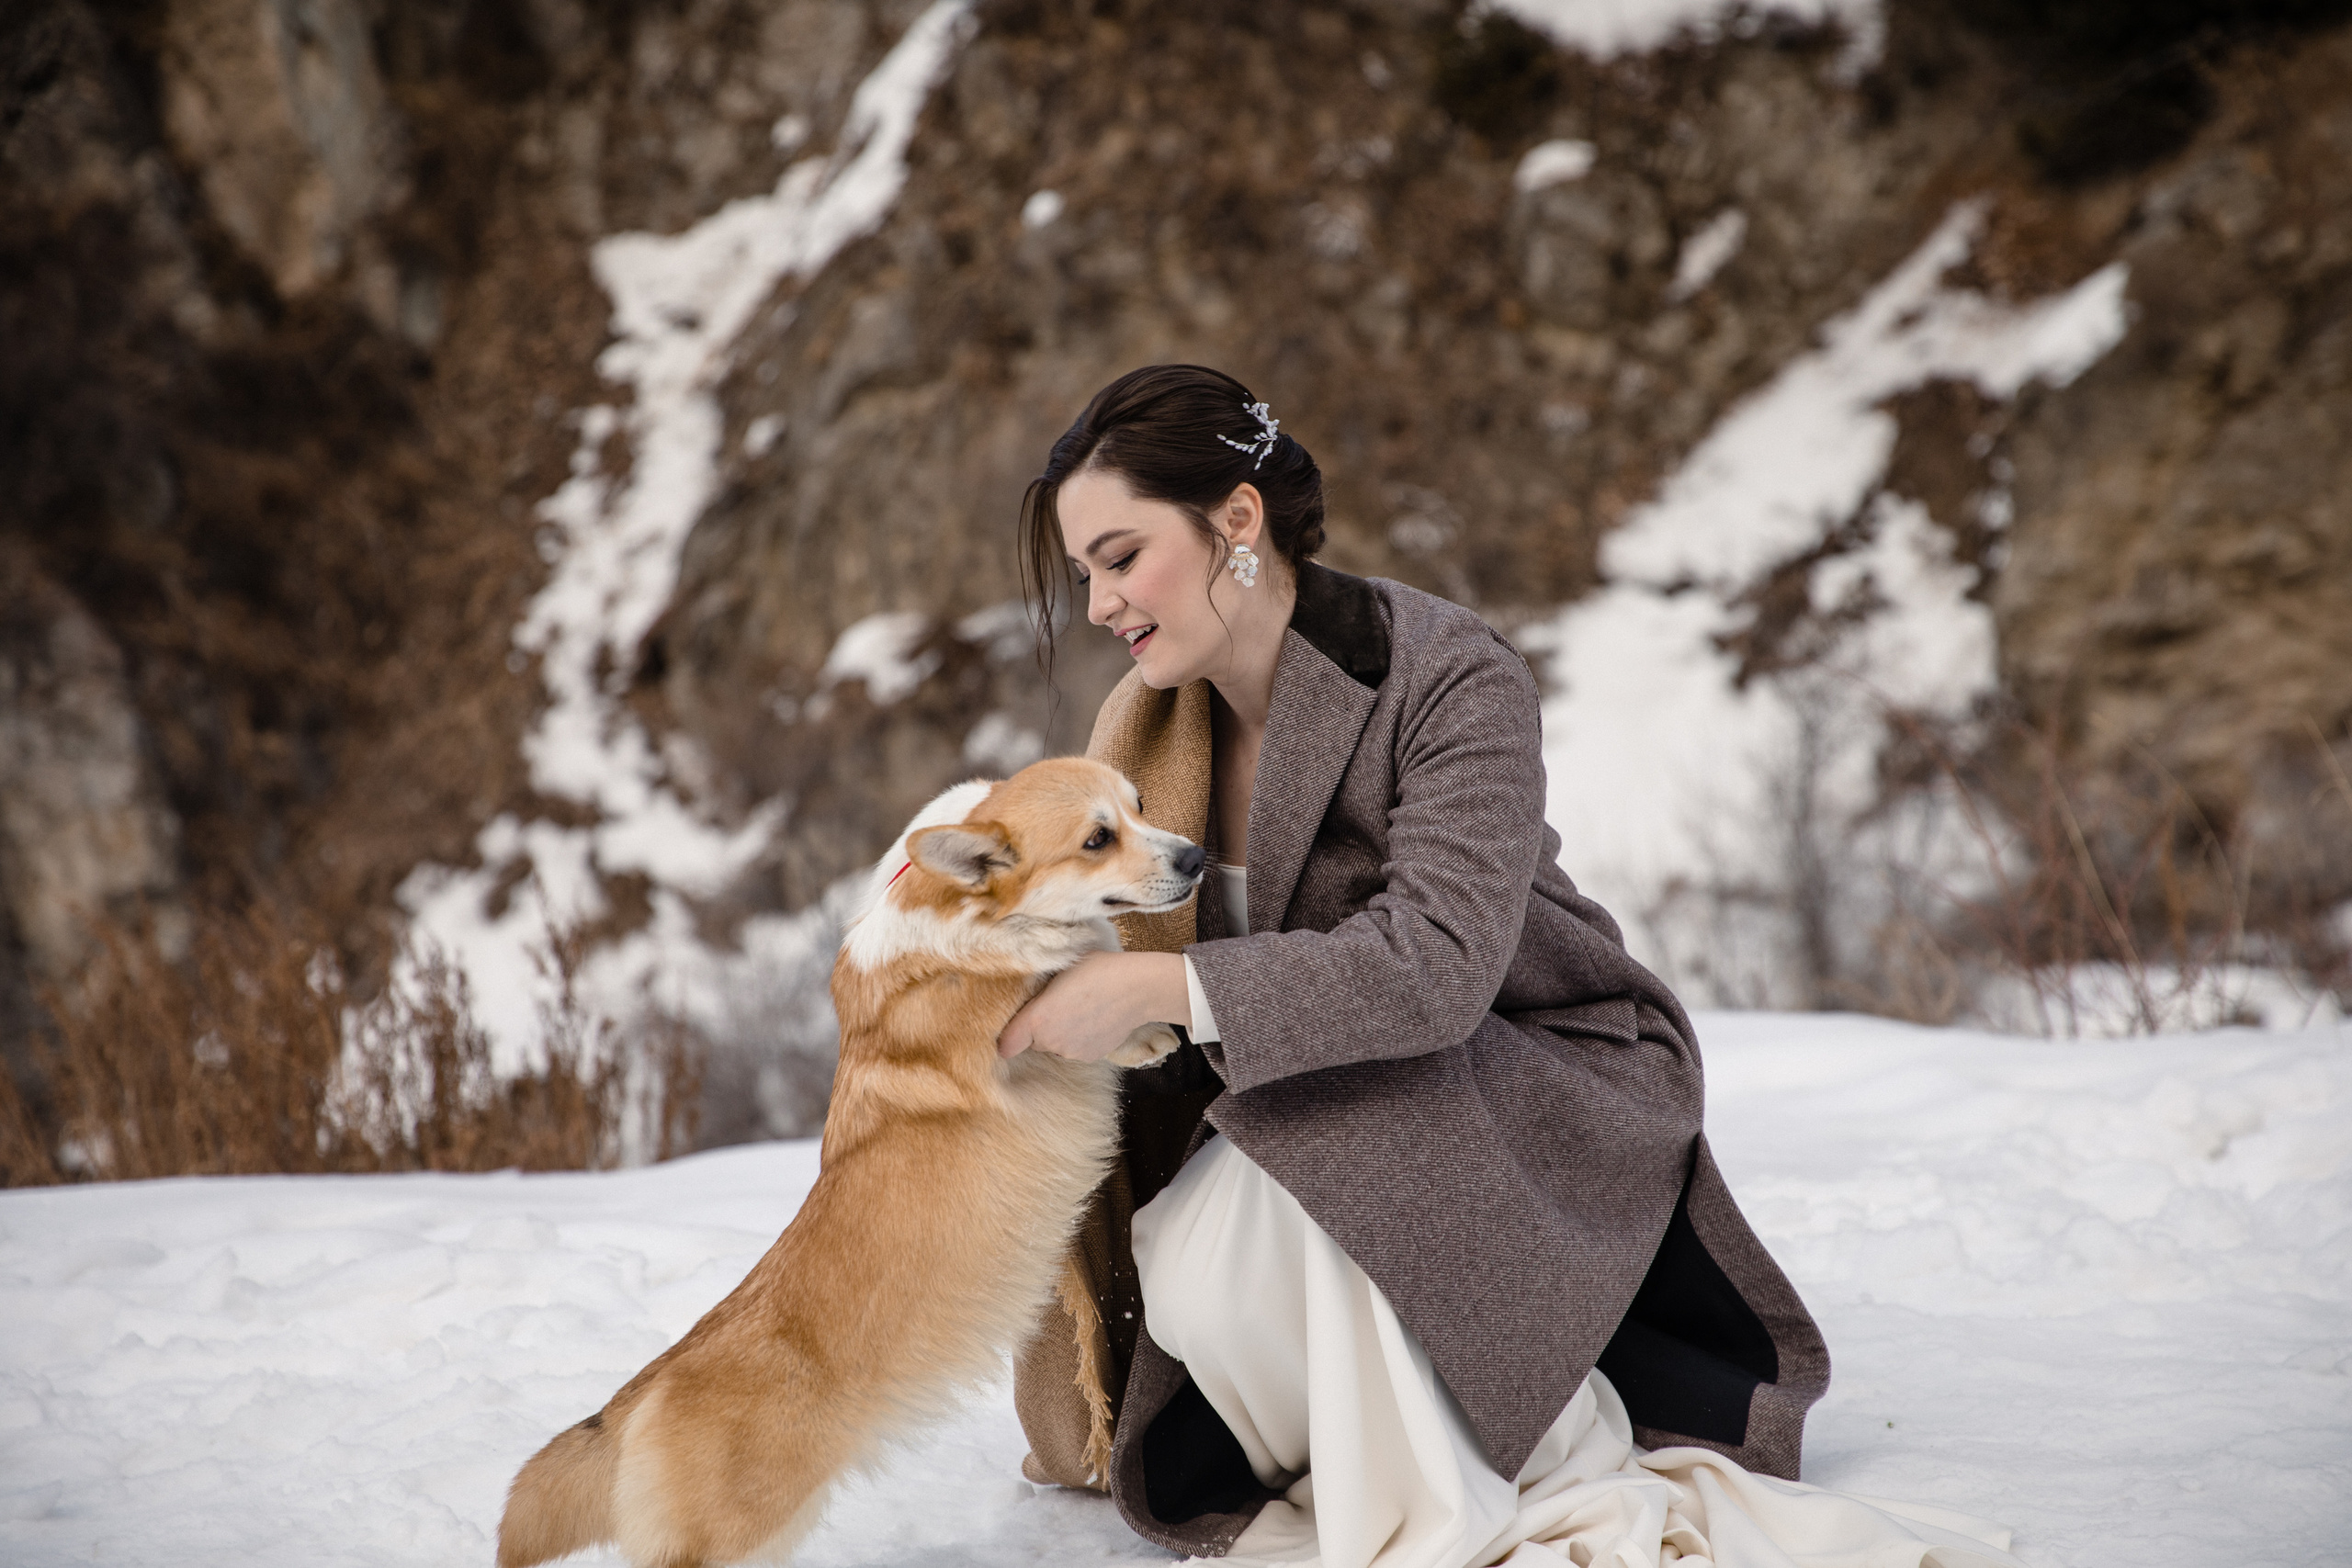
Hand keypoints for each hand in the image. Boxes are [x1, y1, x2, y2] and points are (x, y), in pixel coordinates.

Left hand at [999, 951, 1189, 1060]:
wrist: (1138, 988)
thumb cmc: (1098, 969)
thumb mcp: (1059, 969)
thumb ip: (1038, 990)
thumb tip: (1028, 995)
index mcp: (1037, 1019)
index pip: (1006, 1045)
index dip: (1007, 1037)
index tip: (1013, 1027)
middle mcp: (1051, 1042)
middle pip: (1033, 1041)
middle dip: (1040, 1027)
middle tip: (1057, 1004)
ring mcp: (1071, 1052)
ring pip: (1056, 1045)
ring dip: (1061, 1033)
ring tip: (1081, 1008)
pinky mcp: (1090, 1057)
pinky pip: (1075, 1049)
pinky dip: (1080, 1038)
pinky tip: (1094, 1018)